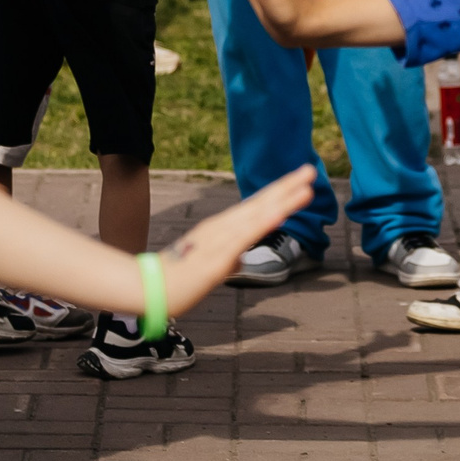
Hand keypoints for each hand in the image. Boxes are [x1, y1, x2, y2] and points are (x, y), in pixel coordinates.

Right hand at [158, 163, 320, 311]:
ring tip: (306, 188)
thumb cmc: (178, 278)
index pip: (255, 206)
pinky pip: (244, 237)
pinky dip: (263, 223)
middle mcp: (222, 227)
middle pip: (259, 203)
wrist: (149, 289)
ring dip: (283, 201)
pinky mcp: (218, 256)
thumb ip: (227, 261)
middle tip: (310, 170)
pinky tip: (280, 213)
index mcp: (221, 228)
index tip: (300, 181)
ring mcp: (220, 239)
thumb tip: (240, 261)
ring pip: (257, 215)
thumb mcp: (210, 267)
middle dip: (287, 187)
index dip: (279, 192)